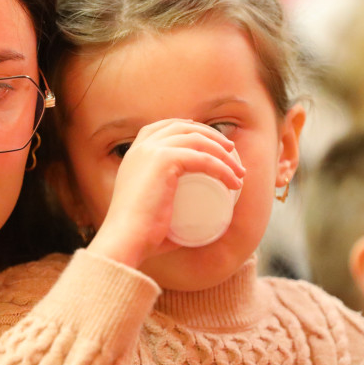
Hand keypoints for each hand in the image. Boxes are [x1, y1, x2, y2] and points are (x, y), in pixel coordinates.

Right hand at [85, 119, 243, 268]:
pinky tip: (233, 182)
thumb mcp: (149, 209)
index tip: (208, 139)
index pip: (162, 127)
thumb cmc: (139, 235)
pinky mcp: (164, 161)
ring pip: (197, 140)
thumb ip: (167, 210)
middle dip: (211, 136)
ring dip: (223, 153)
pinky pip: (203, 158)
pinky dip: (222, 168)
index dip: (187, 127)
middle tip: (230, 152)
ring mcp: (152, 151)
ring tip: (238, 171)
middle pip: (183, 128)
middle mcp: (141, 147)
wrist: (125, 238)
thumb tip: (192, 224)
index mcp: (134, 154)